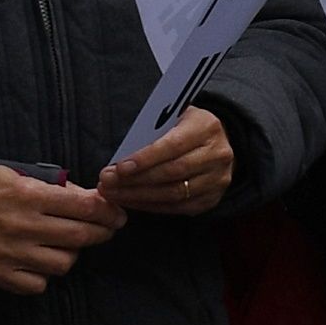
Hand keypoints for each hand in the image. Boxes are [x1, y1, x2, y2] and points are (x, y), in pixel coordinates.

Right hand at [0, 159, 117, 293]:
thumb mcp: (9, 175)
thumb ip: (49, 186)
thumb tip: (88, 198)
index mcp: (26, 195)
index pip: (86, 207)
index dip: (109, 212)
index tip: (116, 214)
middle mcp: (22, 225)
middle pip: (82, 236)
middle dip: (101, 232)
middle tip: (102, 229)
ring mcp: (10, 254)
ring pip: (65, 263)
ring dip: (68, 253)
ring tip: (60, 245)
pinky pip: (39, 284)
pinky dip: (42, 274)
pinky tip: (35, 262)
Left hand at [100, 107, 236, 215]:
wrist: (214, 142)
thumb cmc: (182, 126)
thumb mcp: (169, 116)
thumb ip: (150, 131)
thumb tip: (120, 155)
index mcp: (206, 127)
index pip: (174, 145)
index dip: (145, 158)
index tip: (119, 167)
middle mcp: (218, 154)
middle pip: (174, 172)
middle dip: (136, 180)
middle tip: (107, 182)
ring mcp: (218, 179)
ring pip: (176, 193)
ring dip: (139, 196)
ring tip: (113, 193)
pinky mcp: (213, 198)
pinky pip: (179, 207)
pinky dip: (151, 206)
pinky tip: (130, 201)